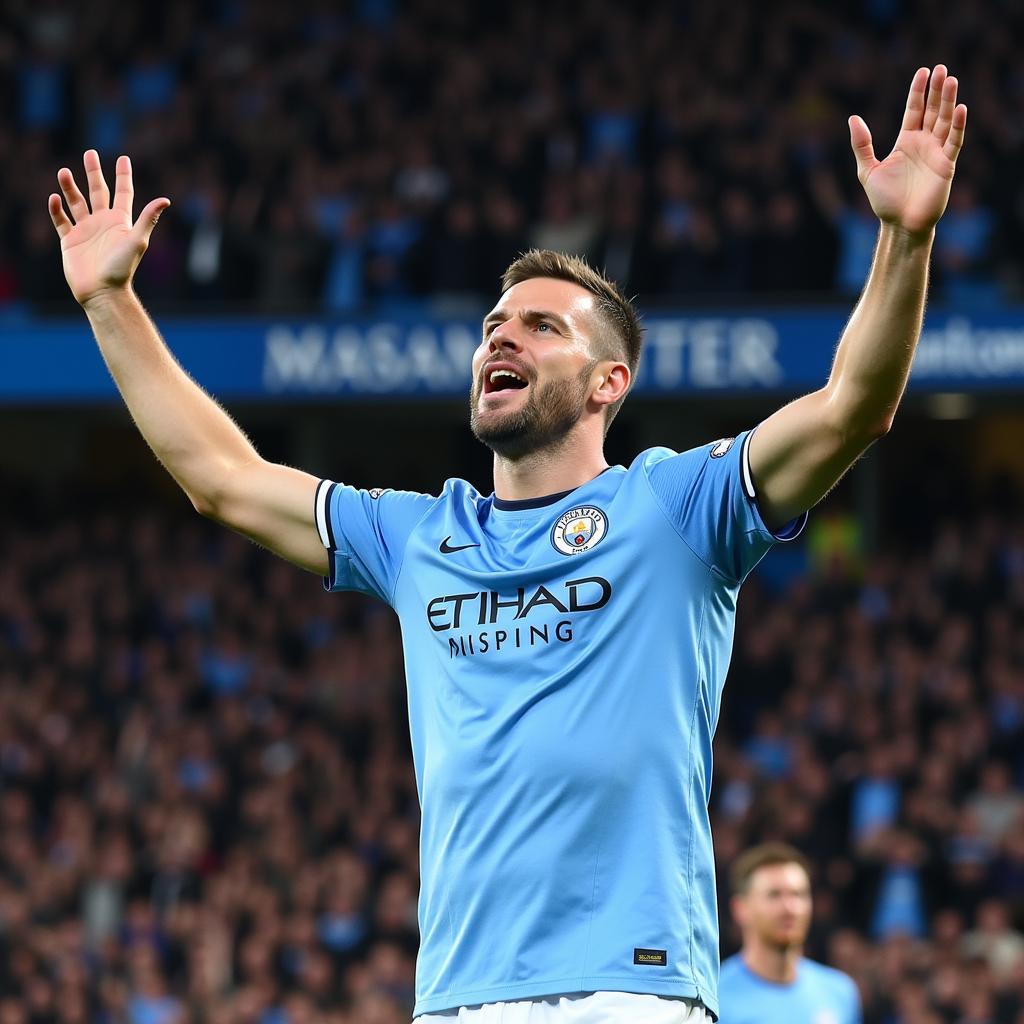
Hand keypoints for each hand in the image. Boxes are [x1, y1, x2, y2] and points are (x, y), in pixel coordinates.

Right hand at [48, 150, 169, 307]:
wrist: (103, 291)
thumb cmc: (122, 268)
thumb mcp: (137, 240)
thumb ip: (148, 219)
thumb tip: (165, 199)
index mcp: (120, 222)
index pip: (123, 193)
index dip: (123, 176)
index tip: (123, 158)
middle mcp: (103, 223)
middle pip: (98, 192)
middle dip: (94, 173)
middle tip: (90, 153)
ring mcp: (86, 231)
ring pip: (76, 202)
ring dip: (70, 187)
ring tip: (63, 171)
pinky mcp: (70, 240)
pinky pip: (61, 220)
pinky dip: (56, 209)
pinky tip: (53, 198)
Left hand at [849, 65, 966, 238]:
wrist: (900, 223)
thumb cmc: (884, 200)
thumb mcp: (867, 170)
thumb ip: (862, 145)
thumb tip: (853, 118)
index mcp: (905, 141)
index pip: (914, 110)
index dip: (918, 91)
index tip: (923, 72)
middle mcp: (923, 143)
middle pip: (932, 110)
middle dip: (937, 90)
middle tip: (942, 68)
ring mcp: (936, 152)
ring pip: (945, 121)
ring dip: (949, 101)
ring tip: (951, 80)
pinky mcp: (946, 165)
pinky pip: (954, 142)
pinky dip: (958, 126)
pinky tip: (960, 109)